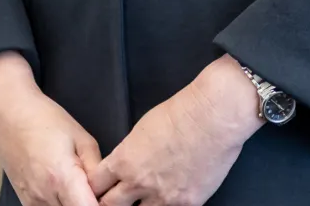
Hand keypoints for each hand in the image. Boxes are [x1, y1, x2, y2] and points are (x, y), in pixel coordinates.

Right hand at [0, 52, 99, 205]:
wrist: (9, 115)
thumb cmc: (45, 120)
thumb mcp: (81, 138)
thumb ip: (96, 168)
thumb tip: (105, 189)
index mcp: (62, 178)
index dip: (102, 205)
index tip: (107, 196)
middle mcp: (45, 196)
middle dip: (87, 202)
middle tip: (92, 187)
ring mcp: (32, 202)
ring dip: (72, 203)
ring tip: (77, 184)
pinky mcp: (25, 202)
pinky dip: (59, 203)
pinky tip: (62, 188)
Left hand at [89, 55, 263, 204]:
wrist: (214, 115)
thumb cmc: (181, 112)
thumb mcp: (143, 127)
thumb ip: (131, 151)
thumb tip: (127, 164)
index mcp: (125, 159)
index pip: (95, 185)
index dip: (95, 188)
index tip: (99, 189)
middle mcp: (139, 182)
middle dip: (109, 204)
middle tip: (114, 201)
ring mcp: (163, 197)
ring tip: (142, 200)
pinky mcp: (186, 204)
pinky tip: (168, 200)